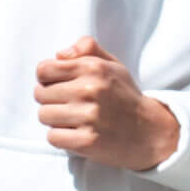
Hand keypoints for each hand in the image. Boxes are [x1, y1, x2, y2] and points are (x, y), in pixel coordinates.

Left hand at [35, 38, 179, 170]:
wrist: (150, 132)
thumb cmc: (125, 97)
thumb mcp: (112, 65)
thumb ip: (87, 49)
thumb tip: (59, 54)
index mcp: (93, 67)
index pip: (43, 70)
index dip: (46, 79)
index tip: (57, 86)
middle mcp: (90, 89)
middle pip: (40, 94)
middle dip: (50, 100)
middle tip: (68, 105)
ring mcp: (89, 116)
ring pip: (44, 116)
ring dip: (54, 120)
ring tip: (73, 120)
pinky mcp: (87, 141)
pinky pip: (52, 137)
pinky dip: (60, 137)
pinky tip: (76, 133)